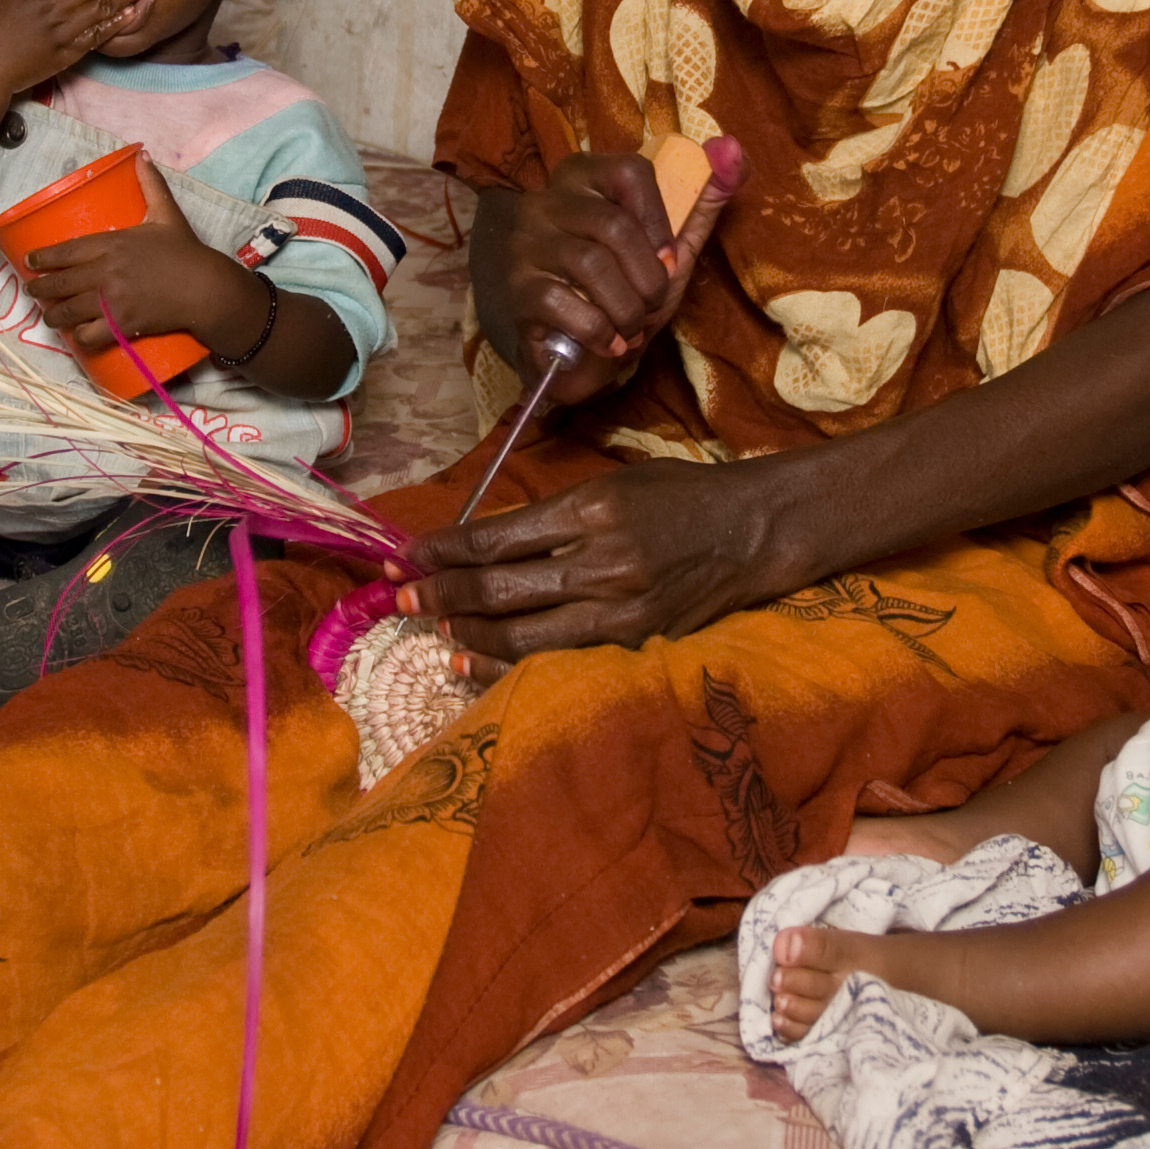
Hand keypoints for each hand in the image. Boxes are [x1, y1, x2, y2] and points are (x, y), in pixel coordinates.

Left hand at [20, 152, 245, 354]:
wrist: (205, 288)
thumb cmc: (184, 251)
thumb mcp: (167, 214)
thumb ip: (151, 185)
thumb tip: (142, 155)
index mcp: (112, 244)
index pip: (65, 251)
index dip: (42, 257)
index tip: (29, 261)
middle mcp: (105, 272)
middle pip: (58, 283)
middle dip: (38, 288)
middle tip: (30, 290)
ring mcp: (111, 301)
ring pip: (67, 312)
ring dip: (52, 315)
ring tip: (49, 316)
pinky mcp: (121, 325)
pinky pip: (88, 336)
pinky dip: (79, 338)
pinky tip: (76, 335)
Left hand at [396, 455, 800, 683]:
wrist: (750, 530)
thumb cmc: (676, 496)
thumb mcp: (610, 484)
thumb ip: (550, 516)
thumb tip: (480, 543)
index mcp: (591, 508)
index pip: (497, 536)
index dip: (444, 550)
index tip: (407, 554)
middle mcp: (602, 559)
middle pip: (500, 587)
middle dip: (441, 593)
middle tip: (399, 596)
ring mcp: (619, 607)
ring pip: (521, 632)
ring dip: (465, 634)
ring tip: (429, 628)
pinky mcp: (633, 640)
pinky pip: (554, 658)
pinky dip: (505, 664)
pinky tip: (469, 663)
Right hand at [469, 151, 731, 409]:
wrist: (580, 355)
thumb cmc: (626, 291)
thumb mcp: (671, 250)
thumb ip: (701, 203)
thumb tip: (734, 150)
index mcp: (586, 177)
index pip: (630, 171)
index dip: (661, 220)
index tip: (669, 258)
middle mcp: (547, 201)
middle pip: (612, 224)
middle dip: (647, 276)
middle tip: (652, 304)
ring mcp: (526, 244)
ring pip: (589, 263)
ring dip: (626, 307)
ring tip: (632, 327)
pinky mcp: (516, 290)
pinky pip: (562, 302)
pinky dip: (599, 330)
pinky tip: (608, 341)